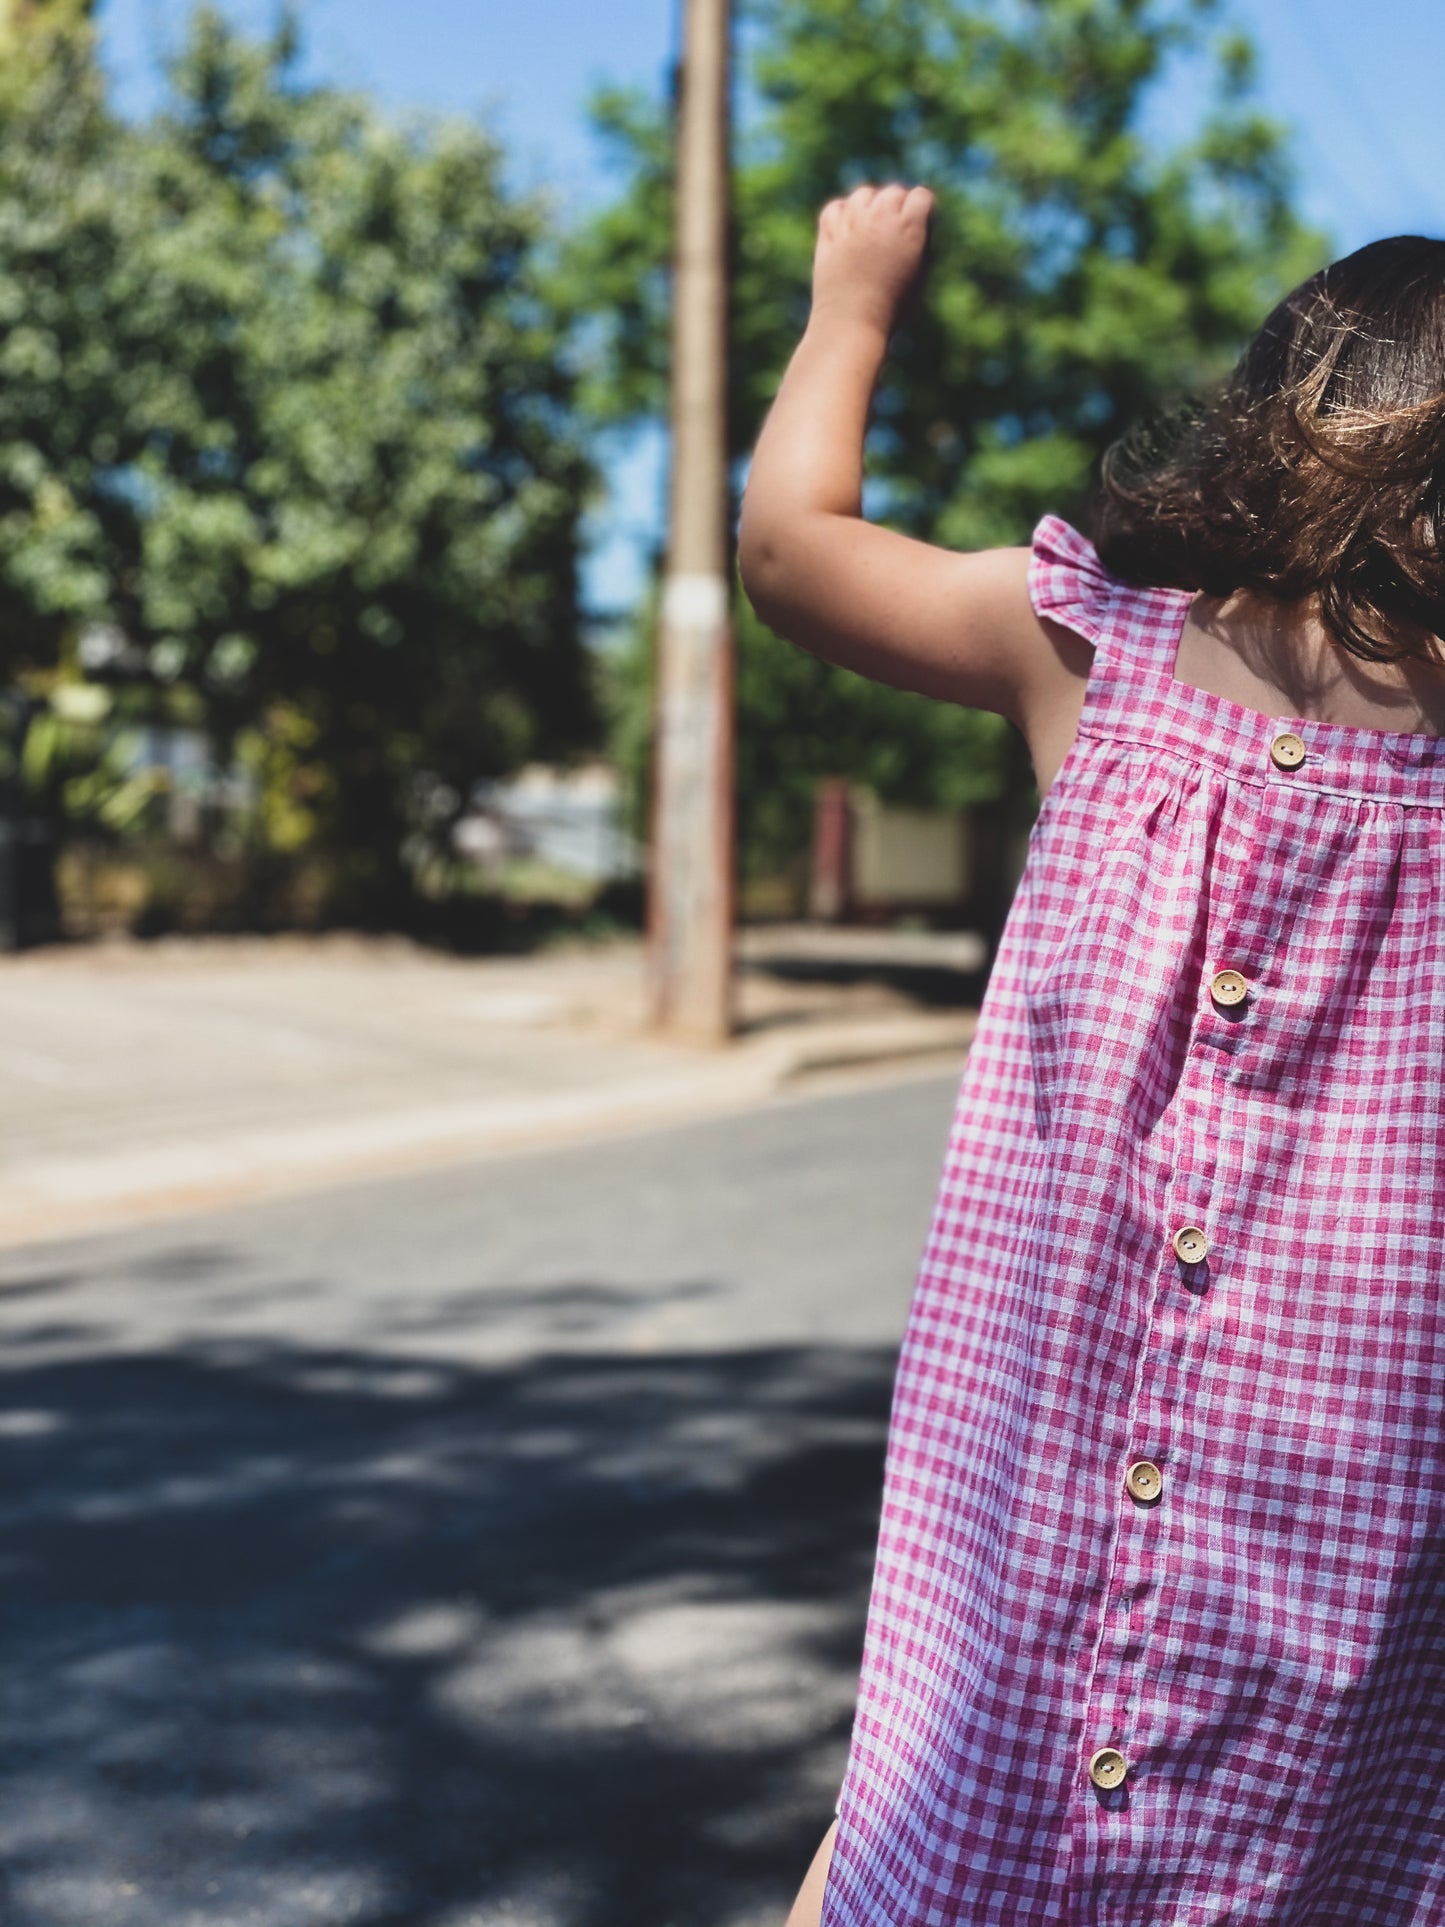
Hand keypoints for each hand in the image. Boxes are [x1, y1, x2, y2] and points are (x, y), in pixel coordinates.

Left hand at [810, 183, 934, 339]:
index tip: (920, 222)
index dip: (923, 208)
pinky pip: (834, 208)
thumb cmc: (893, 308)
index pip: (922, 196)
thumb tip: (921, 224)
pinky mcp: (829, 235)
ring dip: (870, 204)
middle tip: (895, 228)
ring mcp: (852, 224)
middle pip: (893, 192)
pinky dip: (841, 213)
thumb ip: (922, 243)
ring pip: (863, 195)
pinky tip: (847, 227)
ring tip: (871, 224)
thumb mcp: (919, 275)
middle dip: (898, 205)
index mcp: (909, 227)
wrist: (853, 324)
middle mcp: (880, 219)